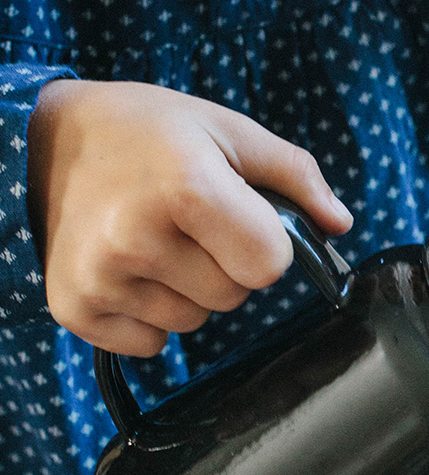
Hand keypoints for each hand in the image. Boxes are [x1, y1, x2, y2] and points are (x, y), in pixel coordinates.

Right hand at [27, 80, 352, 355]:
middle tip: (187, 222)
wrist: (43, 140)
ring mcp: (100, 278)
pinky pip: (151, 344)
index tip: (240, 217)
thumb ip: (295, 174)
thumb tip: (340, 225)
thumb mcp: (226, 129)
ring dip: (187, 290)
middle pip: (234, 298)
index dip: (266, 244)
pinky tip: (128, 266)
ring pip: (194, 323)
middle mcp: (136, 238)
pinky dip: (148, 314)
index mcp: (185, 187)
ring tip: (153, 238)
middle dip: (225, 265)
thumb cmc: (146, 131)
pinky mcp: (74, 307)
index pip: (269, 266)